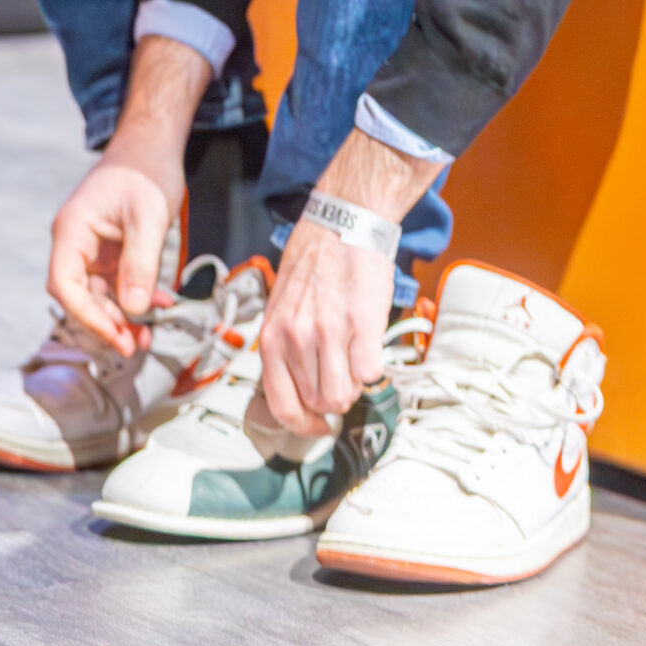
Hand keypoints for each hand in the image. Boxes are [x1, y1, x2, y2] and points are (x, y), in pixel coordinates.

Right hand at [47, 141, 179, 355]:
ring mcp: (92, 248)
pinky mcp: (110, 250)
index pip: (64, 284)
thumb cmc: (146, 170)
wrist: (152, 144)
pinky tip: (158, 306)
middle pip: (81, 295)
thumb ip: (140, 264)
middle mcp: (76, 242)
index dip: (86, 314)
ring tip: (147, 338)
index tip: (114, 335)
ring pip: (99, 294)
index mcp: (72, 230)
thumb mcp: (148, 218)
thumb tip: (135, 310)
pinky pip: (116, 283)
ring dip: (122, 317)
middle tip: (135, 346)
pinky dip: (135, 297)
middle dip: (107, 323)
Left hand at [259, 129, 439, 432]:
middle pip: (319, 403)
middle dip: (334, 396)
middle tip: (341, 373)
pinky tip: (369, 345)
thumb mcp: (283, 304)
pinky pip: (370, 373)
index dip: (303, 425)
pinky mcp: (362, 324)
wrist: (345, 220)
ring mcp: (329, 333)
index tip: (317, 425)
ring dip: (354, 384)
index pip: (282, 406)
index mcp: (272, 336)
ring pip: (344, 395)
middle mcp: (296, 338)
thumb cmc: (315, 260)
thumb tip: (299, 390)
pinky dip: (373, 367)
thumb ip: (286, 346)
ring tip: (355, 358)